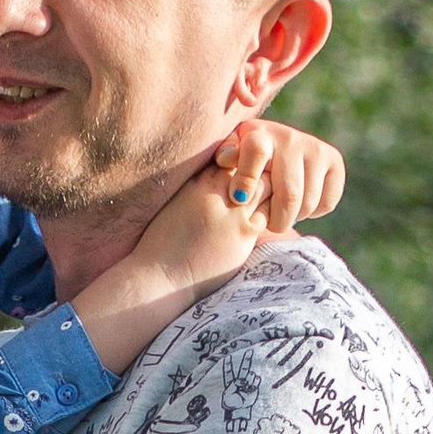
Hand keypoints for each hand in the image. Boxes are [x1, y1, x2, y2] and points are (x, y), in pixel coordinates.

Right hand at [129, 162, 267, 297]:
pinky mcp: (244, 234)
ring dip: (270, 190)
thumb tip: (212, 184)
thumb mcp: (174, 206)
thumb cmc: (161, 247)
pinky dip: (273, 212)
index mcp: (195, 183)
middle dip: (259, 169)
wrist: (159, 277)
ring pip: (266, 185)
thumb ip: (195, 190)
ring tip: (270, 199)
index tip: (243, 170)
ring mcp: (232, 213)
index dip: (239, 160)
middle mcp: (215, 193)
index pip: (228, 155)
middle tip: (263, 180)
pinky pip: (269, 213)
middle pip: (250, 164)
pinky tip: (270, 218)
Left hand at [215, 117, 343, 240]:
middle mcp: (291, 138)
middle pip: (289, 193)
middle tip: (267, 225)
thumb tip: (227, 159)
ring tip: (279, 214)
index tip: (238, 199)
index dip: (247, 179)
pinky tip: (299, 206)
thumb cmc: (240, 160)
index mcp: (259, 133)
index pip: (256, 153)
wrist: (271, 146)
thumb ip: (224, 158)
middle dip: (276, 219)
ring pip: (308, 202)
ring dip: (293, 218)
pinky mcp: (334, 160)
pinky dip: (313, 213)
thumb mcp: (226, 157)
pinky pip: (327, 202)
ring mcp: (315, 148)